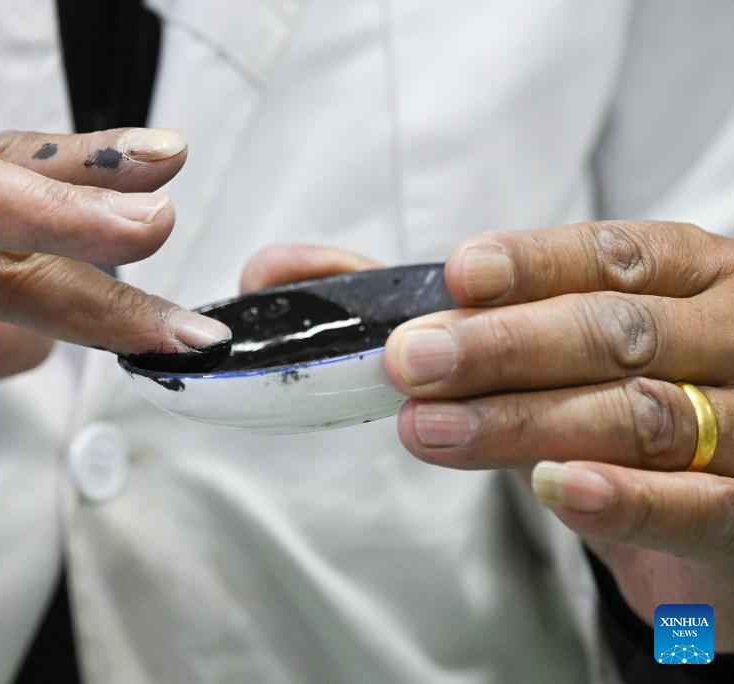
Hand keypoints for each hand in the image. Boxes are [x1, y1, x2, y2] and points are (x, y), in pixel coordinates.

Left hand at [385, 221, 733, 648]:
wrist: (699, 519)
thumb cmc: (603, 410)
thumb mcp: (529, 353)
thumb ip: (424, 310)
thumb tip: (281, 272)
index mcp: (688, 278)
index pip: (615, 256)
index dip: (535, 265)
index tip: (456, 278)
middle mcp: (730, 336)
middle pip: (620, 332)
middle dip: (505, 346)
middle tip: (411, 363)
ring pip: (645, 415)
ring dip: (526, 421)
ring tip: (431, 430)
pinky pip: (697, 505)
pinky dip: (621, 497)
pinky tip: (551, 488)